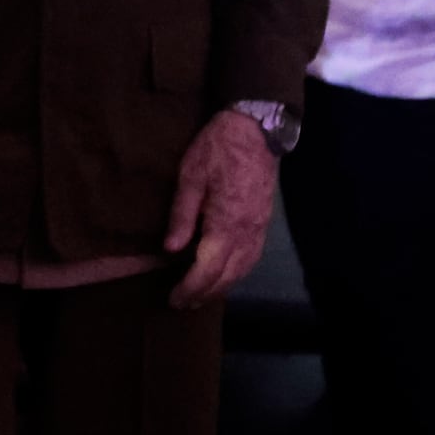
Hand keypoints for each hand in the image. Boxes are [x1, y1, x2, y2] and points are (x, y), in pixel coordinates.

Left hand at [165, 109, 277, 307]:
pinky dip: (237, 273)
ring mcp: (259, 230)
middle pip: (227, 277)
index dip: (190, 288)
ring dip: (222, 288)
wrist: (255, 131)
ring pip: (243, 271)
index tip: (173, 299)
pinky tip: (225, 274)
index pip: (208, 270)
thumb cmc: (217, 149)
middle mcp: (247, 234)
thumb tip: (171, 249)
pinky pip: (252, 259)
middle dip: (204, 294)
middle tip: (182, 303)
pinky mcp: (263, 223)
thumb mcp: (190, 176)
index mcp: (226, 225)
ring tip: (201, 295)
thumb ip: (181, 215)